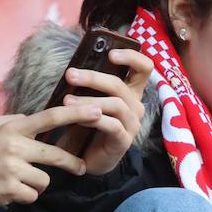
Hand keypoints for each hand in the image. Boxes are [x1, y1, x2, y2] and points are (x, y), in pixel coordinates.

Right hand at [0, 105, 97, 209]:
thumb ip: (13, 121)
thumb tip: (32, 118)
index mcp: (12, 128)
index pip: (50, 117)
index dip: (76, 114)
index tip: (98, 111)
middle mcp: (14, 146)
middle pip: (55, 155)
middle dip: (72, 163)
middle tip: (80, 167)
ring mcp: (12, 168)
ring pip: (45, 179)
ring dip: (37, 183)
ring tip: (19, 181)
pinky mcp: (10, 189)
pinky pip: (33, 194)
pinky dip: (26, 196)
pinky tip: (11, 192)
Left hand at [50, 47, 151, 175]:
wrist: (89, 158)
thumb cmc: (88, 125)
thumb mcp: (89, 100)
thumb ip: (88, 85)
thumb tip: (72, 66)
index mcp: (130, 92)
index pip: (144, 68)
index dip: (132, 57)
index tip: (111, 54)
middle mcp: (135, 106)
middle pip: (120, 85)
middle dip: (93, 77)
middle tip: (70, 75)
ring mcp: (132, 124)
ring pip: (116, 104)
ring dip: (89, 100)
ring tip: (66, 100)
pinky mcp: (124, 141)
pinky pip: (112, 125)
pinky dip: (94, 120)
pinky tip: (79, 119)